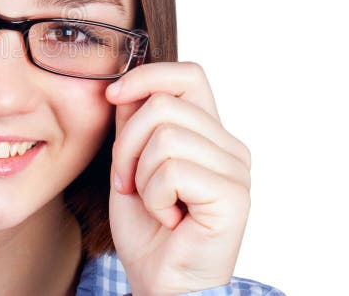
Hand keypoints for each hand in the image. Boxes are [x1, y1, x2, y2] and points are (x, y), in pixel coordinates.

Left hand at [106, 61, 251, 295]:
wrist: (160, 283)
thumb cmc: (148, 231)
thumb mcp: (130, 166)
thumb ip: (133, 126)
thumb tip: (126, 86)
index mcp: (208, 134)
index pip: (188, 75)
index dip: (147, 76)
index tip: (113, 95)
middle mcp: (229, 146)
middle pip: (164, 104)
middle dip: (127, 144)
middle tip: (128, 182)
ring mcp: (235, 169)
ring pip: (165, 136)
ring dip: (140, 175)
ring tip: (153, 203)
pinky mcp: (234, 194)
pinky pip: (173, 170)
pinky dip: (155, 197)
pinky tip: (169, 218)